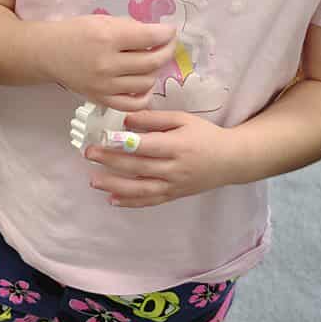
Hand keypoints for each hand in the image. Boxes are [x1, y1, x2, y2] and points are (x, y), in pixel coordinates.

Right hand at [38, 14, 175, 110]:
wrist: (48, 53)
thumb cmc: (75, 32)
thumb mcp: (102, 20)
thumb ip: (130, 27)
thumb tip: (158, 35)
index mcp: (108, 38)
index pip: (150, 37)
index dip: (167, 33)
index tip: (169, 31)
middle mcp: (108, 63)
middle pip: (153, 61)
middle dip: (167, 51)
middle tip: (167, 45)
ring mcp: (105, 85)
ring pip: (147, 82)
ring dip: (155, 71)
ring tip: (149, 62)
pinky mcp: (102, 99)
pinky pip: (134, 103)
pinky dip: (145, 95)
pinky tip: (143, 84)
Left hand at [85, 109, 241, 208]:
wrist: (231, 160)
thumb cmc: (205, 135)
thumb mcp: (183, 119)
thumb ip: (154, 118)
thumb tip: (125, 119)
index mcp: (178, 146)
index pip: (147, 146)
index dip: (125, 143)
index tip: (104, 137)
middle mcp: (175, 168)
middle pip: (139, 167)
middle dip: (111, 161)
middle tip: (89, 153)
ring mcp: (174, 185)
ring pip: (141, 189)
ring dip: (115, 185)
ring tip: (93, 180)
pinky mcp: (174, 195)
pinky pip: (150, 201)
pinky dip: (130, 202)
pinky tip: (112, 199)